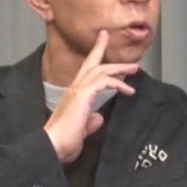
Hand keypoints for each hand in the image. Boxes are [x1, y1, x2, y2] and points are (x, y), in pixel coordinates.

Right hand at [44, 30, 137, 162]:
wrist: (52, 145)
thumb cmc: (63, 142)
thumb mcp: (82, 130)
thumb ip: (90, 122)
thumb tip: (99, 117)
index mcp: (74, 95)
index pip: (85, 72)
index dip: (95, 58)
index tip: (102, 45)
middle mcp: (74, 89)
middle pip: (92, 64)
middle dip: (103, 50)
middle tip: (112, 41)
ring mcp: (77, 90)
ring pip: (100, 70)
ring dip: (119, 68)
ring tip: (134, 68)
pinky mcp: (82, 95)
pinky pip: (103, 82)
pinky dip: (116, 83)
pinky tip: (127, 90)